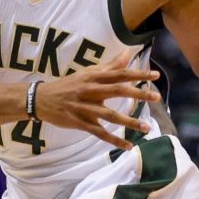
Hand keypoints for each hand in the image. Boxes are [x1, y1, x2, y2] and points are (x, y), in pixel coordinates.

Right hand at [35, 49, 161, 150]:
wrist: (41, 99)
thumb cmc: (69, 85)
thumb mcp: (87, 72)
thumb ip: (110, 66)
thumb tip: (128, 53)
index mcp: (94, 77)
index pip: (119, 73)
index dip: (138, 74)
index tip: (155, 75)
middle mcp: (90, 91)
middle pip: (117, 91)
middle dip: (138, 94)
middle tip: (157, 97)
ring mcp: (84, 108)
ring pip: (110, 115)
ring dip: (129, 121)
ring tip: (147, 127)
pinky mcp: (79, 123)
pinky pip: (99, 133)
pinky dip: (114, 140)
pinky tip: (129, 146)